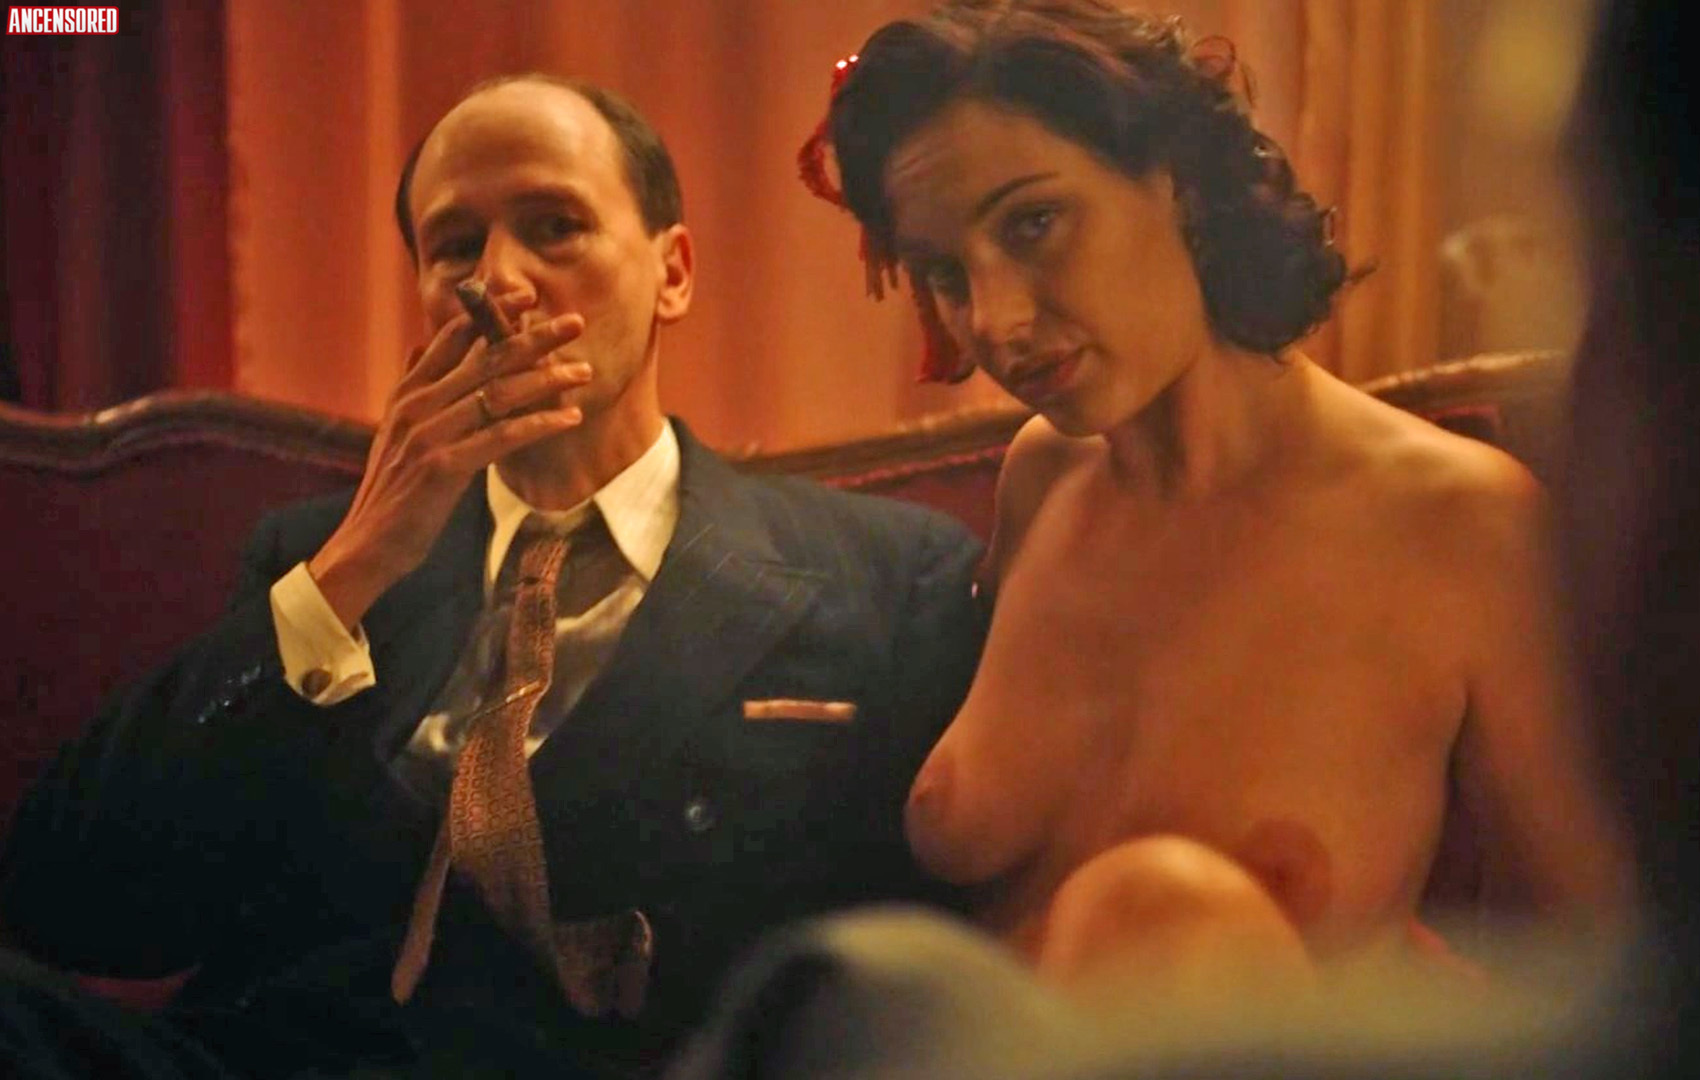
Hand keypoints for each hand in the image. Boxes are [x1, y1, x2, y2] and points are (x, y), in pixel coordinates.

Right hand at [307, 297, 589, 628]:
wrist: (368, 545)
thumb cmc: (392, 492)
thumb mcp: (394, 431)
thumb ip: (413, 389)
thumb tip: (418, 347)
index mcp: (407, 394)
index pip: (452, 339)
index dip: (490, 312)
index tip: (527, 295)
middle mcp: (417, 406)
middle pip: (484, 359)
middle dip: (533, 338)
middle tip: (574, 322)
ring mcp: (429, 435)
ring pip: (498, 394)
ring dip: (547, 380)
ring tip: (584, 371)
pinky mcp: (443, 467)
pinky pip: (501, 437)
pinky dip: (540, 424)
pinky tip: (571, 418)